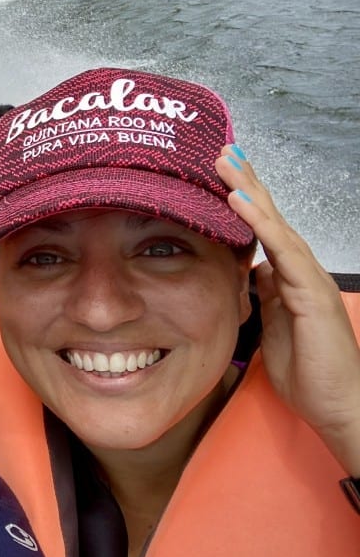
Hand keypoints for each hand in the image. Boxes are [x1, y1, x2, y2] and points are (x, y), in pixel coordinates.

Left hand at [218, 144, 359, 474]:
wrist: (337, 406)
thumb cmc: (308, 370)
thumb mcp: (271, 325)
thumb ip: (262, 295)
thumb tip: (249, 272)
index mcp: (289, 276)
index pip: (263, 227)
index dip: (244, 198)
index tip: (220, 172)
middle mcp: (300, 270)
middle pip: (269, 215)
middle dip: (246, 181)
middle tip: (220, 150)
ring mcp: (309, 278)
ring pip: (275, 223)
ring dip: (249, 190)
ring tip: (225, 162)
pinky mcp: (312, 293)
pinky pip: (281, 249)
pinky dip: (259, 221)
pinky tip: (238, 200)